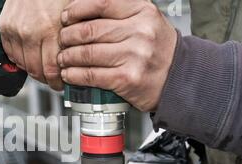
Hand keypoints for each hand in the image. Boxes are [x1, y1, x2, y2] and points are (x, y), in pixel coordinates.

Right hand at [0, 0, 69, 90]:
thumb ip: (78, 33)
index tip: (62, 84)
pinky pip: (10, 53)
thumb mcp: (76, 10)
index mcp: (50, 29)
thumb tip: (83, 54)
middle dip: (46, 80)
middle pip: (37, 71)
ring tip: (42, 70)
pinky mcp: (4, 27)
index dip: (58, 82)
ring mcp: (15, 30)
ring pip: (23, 65)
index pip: (52, 69)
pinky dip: (20, 60)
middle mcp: (30, 33)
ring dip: (33, 71)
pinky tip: (29, 58)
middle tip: (53, 81)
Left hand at [58, 0, 176, 111]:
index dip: (77, 9)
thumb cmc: (157, 48)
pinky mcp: (127, 79)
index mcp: (142, 11)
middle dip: (67, 36)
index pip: (101, 2)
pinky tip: (69, 74)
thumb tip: (81, 11)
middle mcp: (139, 31)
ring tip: (63, 58)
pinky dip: (74, 75)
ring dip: (68, 57)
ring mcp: (134, 56)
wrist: (179, 77)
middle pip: (89, 30)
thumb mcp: (144, 20)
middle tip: (62, 40)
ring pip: (87, 53)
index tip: (66, 17)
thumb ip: (118, 12)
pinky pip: (91, 75)